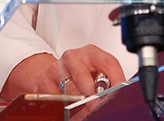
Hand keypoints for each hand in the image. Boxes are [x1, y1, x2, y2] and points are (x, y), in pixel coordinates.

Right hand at [0, 45, 126, 101]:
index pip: (107, 62)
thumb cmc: (81, 74)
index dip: (116, 78)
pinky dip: (63, 107)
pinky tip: (68, 108)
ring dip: (77, 104)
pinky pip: (55, 98)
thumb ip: (107, 83)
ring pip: (67, 89)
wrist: (55, 74)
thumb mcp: (96, 74)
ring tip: (84, 110)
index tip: (119, 91)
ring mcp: (57, 68)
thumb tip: (118, 94)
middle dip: (92, 96)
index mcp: (92, 53)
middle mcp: (73, 57)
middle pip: (83, 76)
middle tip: (98, 106)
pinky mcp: (44, 81)